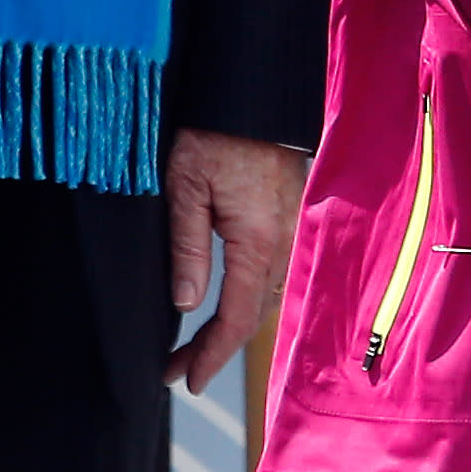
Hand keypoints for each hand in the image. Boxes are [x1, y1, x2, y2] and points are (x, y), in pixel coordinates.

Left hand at [164, 129, 308, 391]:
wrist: (251, 90)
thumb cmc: (212, 131)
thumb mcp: (184, 184)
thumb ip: (187, 247)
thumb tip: (187, 304)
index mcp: (258, 240)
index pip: (237, 318)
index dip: (212, 356)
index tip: (186, 380)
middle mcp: (284, 242)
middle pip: (255, 315)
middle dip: (217, 347)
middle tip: (177, 368)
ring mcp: (292, 228)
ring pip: (268, 295)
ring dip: (234, 323)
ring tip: (196, 343)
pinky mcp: (292, 215)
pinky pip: (276, 271)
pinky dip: (251, 296)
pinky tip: (229, 299)